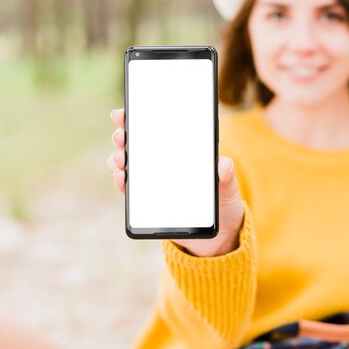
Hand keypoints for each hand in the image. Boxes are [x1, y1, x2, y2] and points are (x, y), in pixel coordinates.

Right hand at [107, 108, 244, 256]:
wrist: (219, 236)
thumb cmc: (225, 205)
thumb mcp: (228, 190)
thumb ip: (226, 178)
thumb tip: (223, 164)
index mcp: (184, 154)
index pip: (160, 130)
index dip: (141, 118)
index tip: (127, 112)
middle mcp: (166, 164)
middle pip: (140, 145)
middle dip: (125, 136)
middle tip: (121, 136)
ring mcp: (155, 182)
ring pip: (131, 165)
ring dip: (120, 159)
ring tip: (121, 159)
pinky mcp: (149, 202)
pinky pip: (131, 190)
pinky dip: (123, 183)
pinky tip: (122, 178)